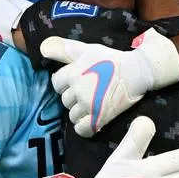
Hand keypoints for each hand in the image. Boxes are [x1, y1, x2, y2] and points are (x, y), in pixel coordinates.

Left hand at [41, 29, 178, 137]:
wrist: (136, 72)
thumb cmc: (111, 59)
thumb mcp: (86, 49)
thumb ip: (63, 48)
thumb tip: (42, 48)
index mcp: (73, 73)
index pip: (56, 83)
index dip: (64, 83)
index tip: (76, 82)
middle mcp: (78, 90)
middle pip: (65, 101)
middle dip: (73, 98)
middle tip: (87, 93)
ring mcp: (89, 105)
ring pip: (72, 115)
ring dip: (78, 112)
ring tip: (90, 106)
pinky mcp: (100, 117)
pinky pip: (81, 129)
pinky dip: (83, 127)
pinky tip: (89, 121)